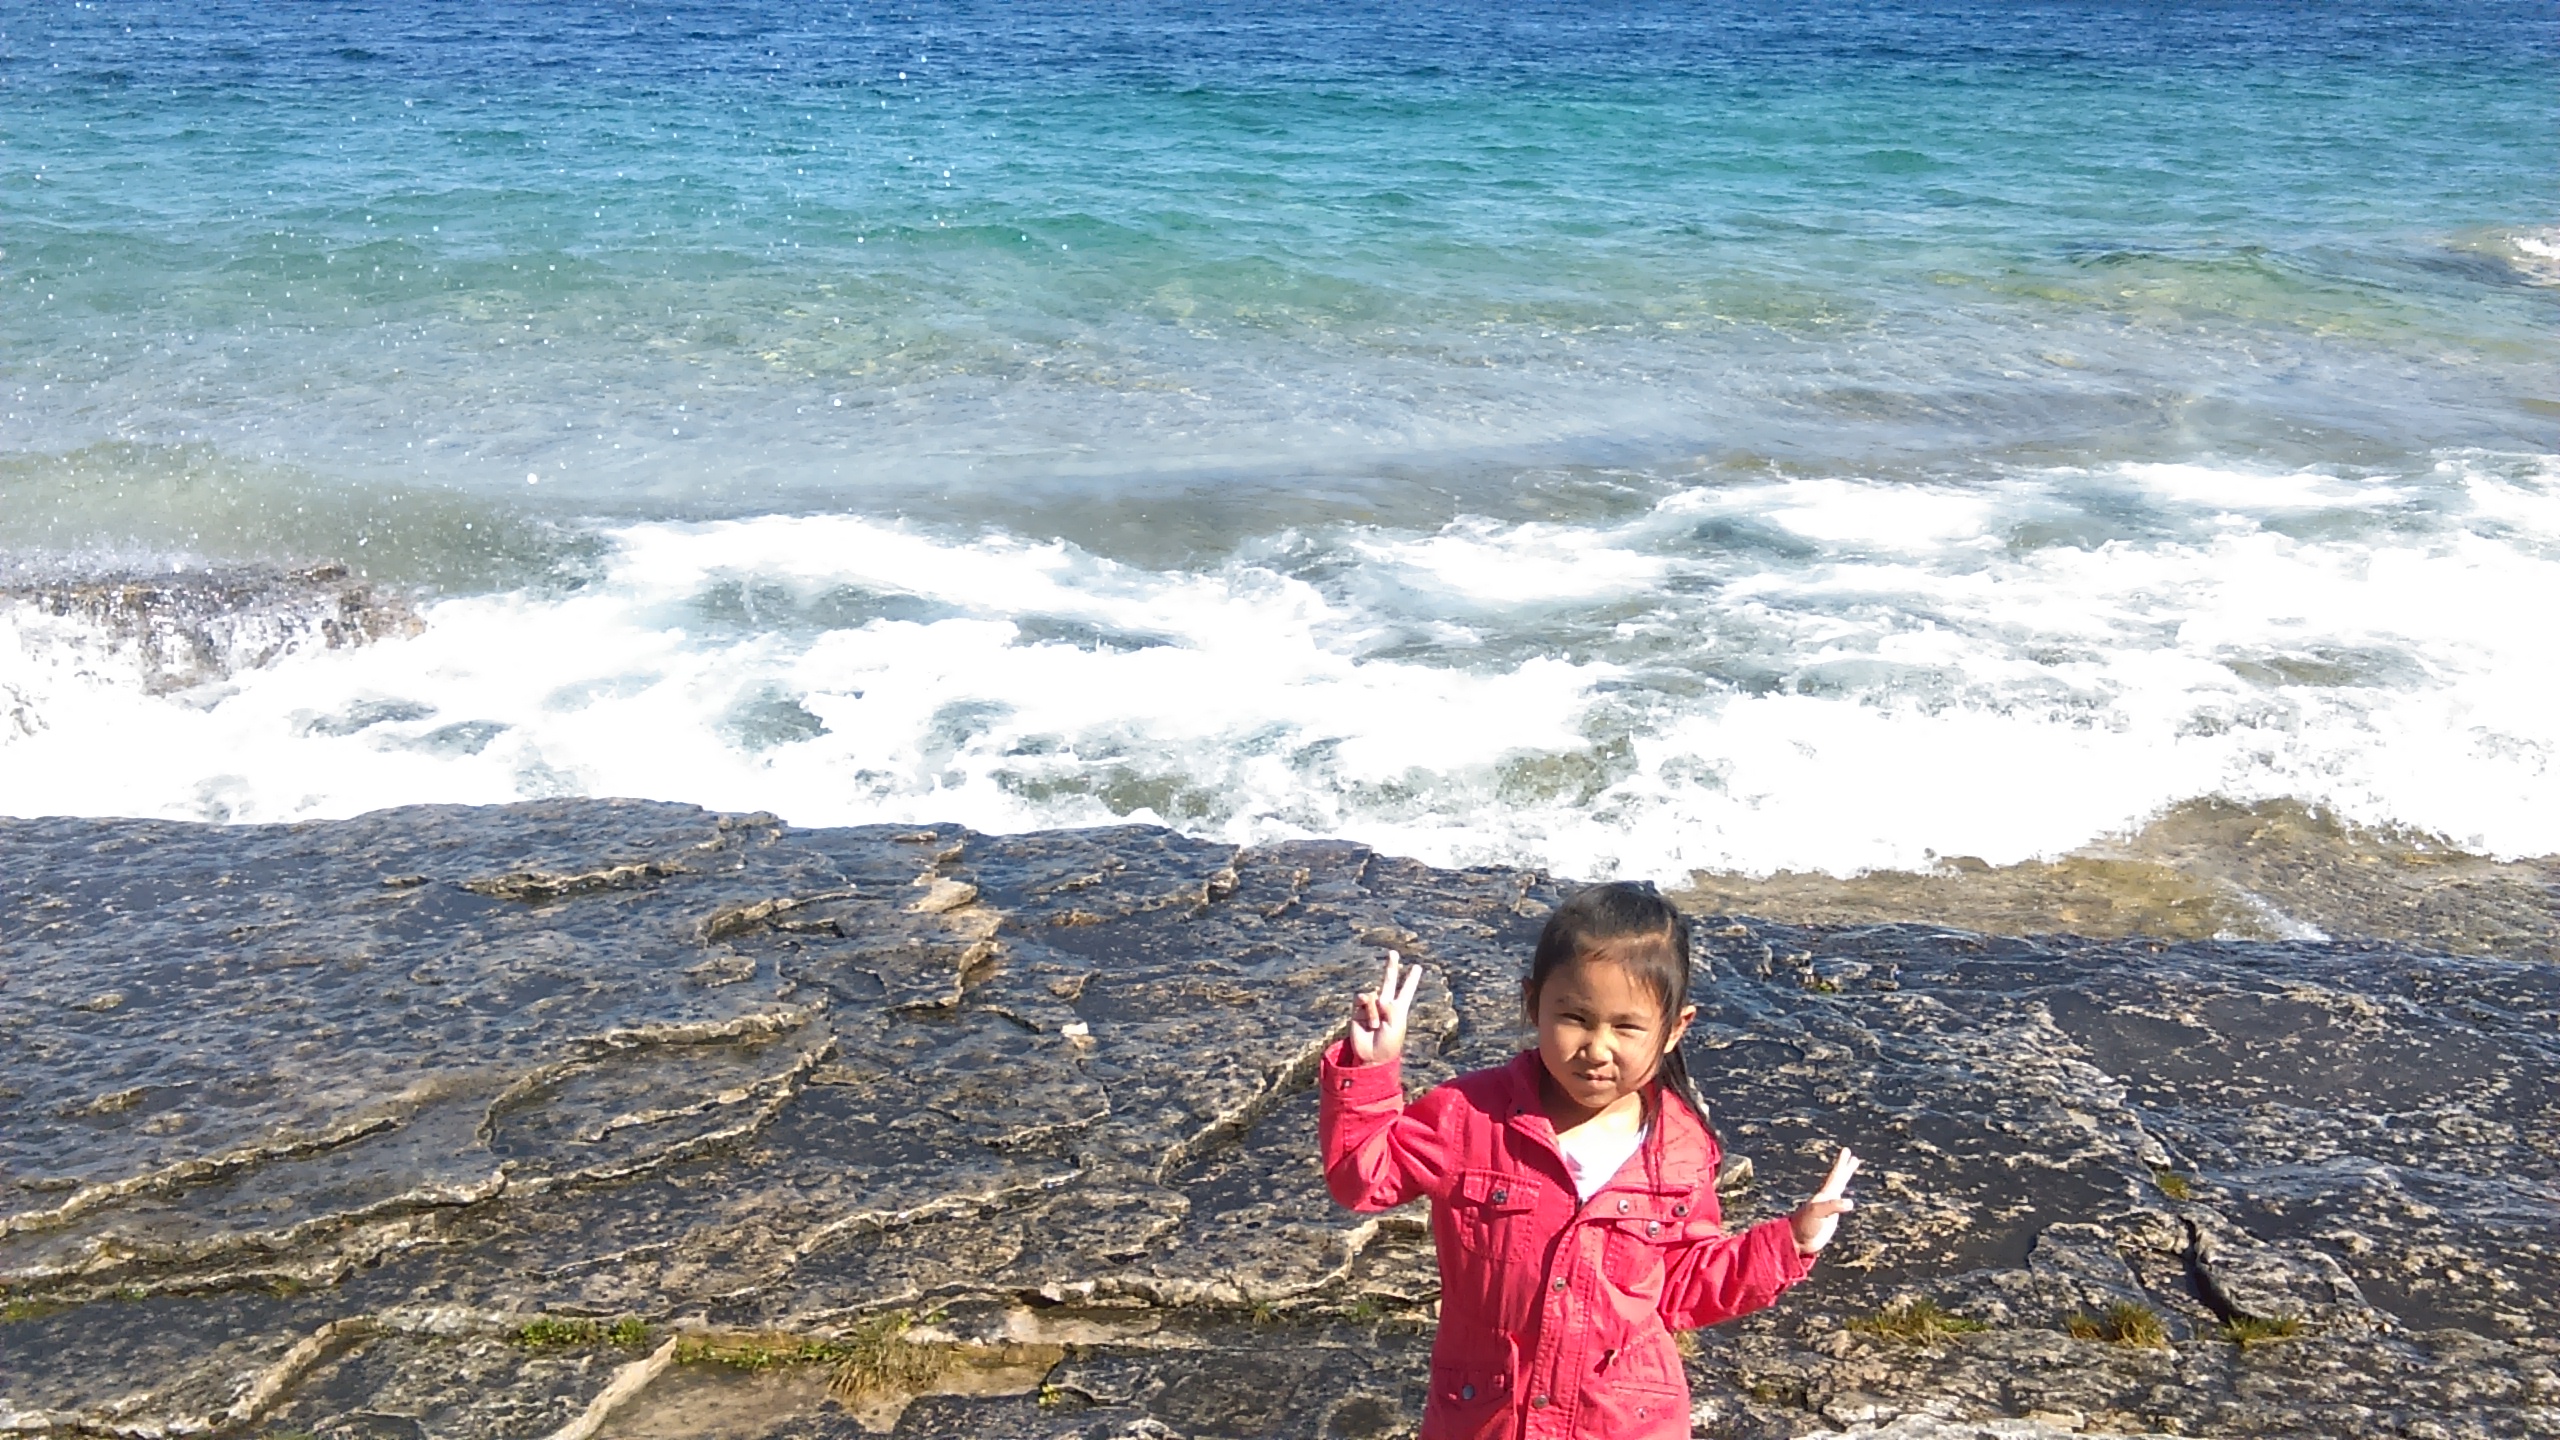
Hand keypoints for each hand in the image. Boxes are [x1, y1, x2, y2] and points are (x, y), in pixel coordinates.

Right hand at [1347, 949, 1423, 1065]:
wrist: (1372, 1056)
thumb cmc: (1389, 1043)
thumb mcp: (1397, 1025)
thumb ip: (1390, 1007)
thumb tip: (1377, 997)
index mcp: (1399, 1009)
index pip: (1406, 990)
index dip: (1411, 979)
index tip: (1417, 967)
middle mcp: (1385, 1004)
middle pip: (1388, 981)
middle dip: (1391, 967)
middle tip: (1393, 952)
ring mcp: (1371, 1007)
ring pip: (1373, 995)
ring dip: (1375, 1011)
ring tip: (1375, 1026)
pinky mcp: (1358, 1010)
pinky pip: (1362, 998)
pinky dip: (1367, 1008)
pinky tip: (1368, 1021)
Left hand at [1789, 1147, 1859, 1255]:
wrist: (1798, 1240)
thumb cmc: (1805, 1225)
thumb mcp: (1819, 1213)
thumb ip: (1834, 1207)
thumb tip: (1850, 1202)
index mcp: (1824, 1194)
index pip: (1835, 1175)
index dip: (1841, 1163)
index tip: (1846, 1150)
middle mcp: (1827, 1198)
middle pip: (1838, 1179)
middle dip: (1845, 1168)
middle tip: (1853, 1157)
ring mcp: (1828, 1208)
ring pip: (1839, 1189)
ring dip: (1845, 1180)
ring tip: (1851, 1173)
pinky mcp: (1830, 1219)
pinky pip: (1840, 1204)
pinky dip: (1845, 1199)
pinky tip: (1847, 1200)